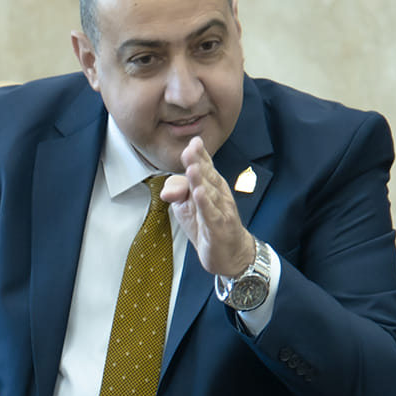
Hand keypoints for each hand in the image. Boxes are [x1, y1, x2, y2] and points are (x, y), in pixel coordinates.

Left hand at [158, 136, 253, 277]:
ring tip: (192, 167)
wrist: (229, 253)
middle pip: (208, 176)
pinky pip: (211, 213)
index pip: (206, 168)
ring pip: (210, 193)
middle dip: (199, 162)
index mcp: (212, 187)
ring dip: (201, 180)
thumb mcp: (187, 207)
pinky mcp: (218, 227)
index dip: (200, 155)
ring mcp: (220, 210)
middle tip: (191, 148)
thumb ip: (177, 192)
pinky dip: (205, 204)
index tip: (194, 141)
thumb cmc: (208, 226)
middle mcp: (219, 195)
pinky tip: (199, 194)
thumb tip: (167, 189)